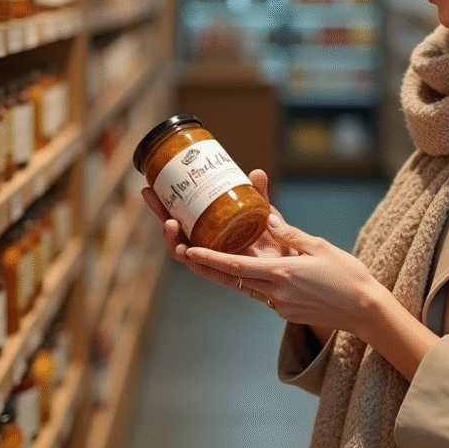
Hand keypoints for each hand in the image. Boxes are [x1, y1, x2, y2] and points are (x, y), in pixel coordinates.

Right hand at [141, 169, 303, 291]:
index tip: (151, 187)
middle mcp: (208, 244)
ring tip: (170, 224)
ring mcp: (216, 260)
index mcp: (211, 228)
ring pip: (184, 252)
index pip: (180, 214)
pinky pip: (206, 271)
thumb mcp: (266, 212)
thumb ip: (260, 195)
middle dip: (160, 214)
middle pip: (176, 231)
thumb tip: (257, 173)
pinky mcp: (229, 274)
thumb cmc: (278, 239)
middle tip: (151, 196)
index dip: (163, 203)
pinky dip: (194, 262)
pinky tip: (185, 250)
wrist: (298, 267)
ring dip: (173, 239)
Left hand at [184, 214, 385, 340]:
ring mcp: (280, 306)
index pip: (235, 265)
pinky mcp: (288, 312)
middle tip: (185, 254)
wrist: (366, 311)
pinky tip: (257, 269)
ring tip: (210, 257)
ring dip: (229, 273)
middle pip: (232, 279)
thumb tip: (266, 218)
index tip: (188, 250)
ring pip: (246, 287)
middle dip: (207, 266)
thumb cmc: (348, 276)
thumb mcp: (319, 246)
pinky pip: (265, 294)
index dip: (209, 258)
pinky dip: (255, 281)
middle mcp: (275, 293)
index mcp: (281, 274)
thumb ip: (290, 234)